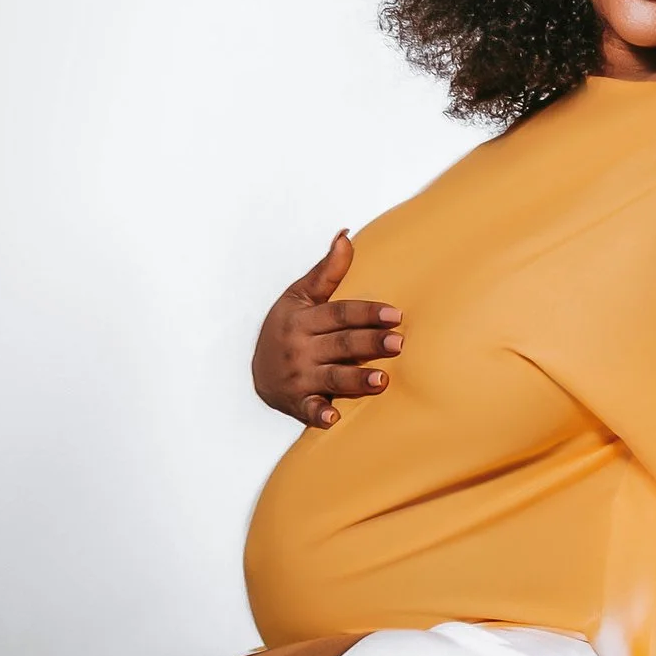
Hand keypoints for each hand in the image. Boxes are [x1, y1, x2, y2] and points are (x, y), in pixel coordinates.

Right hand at [251, 232, 404, 429]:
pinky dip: (319, 415)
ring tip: (382, 380)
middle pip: (341, 344)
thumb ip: (326, 272)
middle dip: (369, 343)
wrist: (256, 370)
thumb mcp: (299, 296)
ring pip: (332, 377)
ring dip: (356, 379)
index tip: (396, 314)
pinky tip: (334, 419)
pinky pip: (308, 410)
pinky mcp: (297, 402)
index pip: (339, 313)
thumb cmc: (286, 327)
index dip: (367, 313)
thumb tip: (345, 236)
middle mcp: (301, 348)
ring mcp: (299, 377)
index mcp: (304, 320)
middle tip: (399, 342)